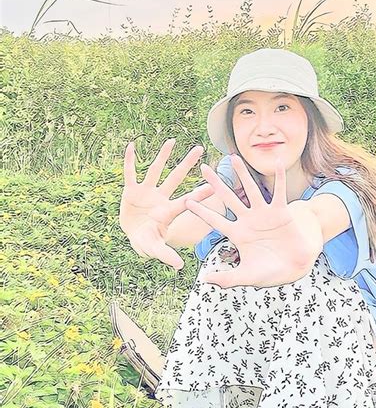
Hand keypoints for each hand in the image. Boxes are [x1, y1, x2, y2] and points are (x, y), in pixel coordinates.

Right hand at [120, 139, 213, 269]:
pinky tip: (132, 146)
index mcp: (169, 211)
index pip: (187, 201)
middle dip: (186, 164)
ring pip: (155, 170)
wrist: (132, 236)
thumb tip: (180, 267)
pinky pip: (130, 173)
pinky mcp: (131, 191)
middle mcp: (160, 198)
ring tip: (172, 140)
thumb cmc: (147, 242)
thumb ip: (166, 255)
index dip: (199, 193)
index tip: (213, 184)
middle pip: (175, 178)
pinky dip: (130, 161)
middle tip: (200, 148)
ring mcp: (146, 192)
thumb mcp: (156, 249)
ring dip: (163, 155)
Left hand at [184, 154, 321, 287]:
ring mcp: (264, 214)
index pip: (216, 221)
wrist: (296, 267)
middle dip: (216, 184)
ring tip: (233, 157)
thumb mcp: (247, 276)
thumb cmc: (271, 272)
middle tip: (203, 168)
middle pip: (228, 198)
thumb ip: (228, 279)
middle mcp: (248, 220)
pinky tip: (278, 161)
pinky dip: (279, 177)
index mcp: (238, 235)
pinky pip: (279, 191)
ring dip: (242, 174)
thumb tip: (205, 281)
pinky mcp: (281, 212)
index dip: (202, 211)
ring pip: (251, 189)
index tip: (187, 200)